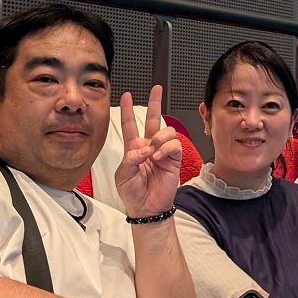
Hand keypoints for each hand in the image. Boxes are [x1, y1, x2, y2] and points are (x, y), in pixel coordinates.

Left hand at [115, 85, 182, 218]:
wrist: (147, 208)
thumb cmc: (133, 193)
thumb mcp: (123, 174)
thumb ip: (130, 158)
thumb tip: (145, 148)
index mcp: (134, 149)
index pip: (130, 125)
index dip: (127, 110)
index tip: (126, 96)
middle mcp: (149, 146)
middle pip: (153, 119)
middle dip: (155, 103)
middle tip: (157, 89)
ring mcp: (162, 152)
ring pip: (166, 131)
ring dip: (159, 138)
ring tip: (153, 153)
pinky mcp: (174, 159)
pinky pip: (174, 144)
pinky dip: (166, 148)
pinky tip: (159, 157)